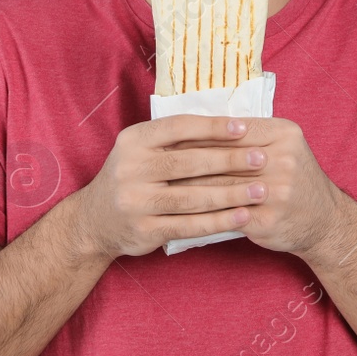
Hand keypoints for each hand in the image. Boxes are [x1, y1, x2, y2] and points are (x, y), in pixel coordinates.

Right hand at [73, 115, 269, 258]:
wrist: (94, 221)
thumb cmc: (131, 178)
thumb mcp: (140, 151)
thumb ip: (174, 140)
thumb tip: (228, 125)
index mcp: (133, 141)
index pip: (178, 127)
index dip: (212, 127)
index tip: (243, 128)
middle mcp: (131, 168)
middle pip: (190, 162)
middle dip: (230, 160)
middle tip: (262, 159)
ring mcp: (136, 201)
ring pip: (193, 197)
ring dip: (231, 194)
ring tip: (261, 191)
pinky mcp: (144, 230)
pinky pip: (189, 225)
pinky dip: (219, 221)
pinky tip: (242, 217)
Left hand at [172, 117, 344, 256]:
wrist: (325, 221)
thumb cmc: (295, 179)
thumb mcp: (284, 146)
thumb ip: (250, 135)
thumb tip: (200, 124)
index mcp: (283, 134)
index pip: (231, 129)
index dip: (197, 134)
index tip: (168, 137)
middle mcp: (282, 160)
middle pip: (222, 157)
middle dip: (185, 160)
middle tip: (156, 161)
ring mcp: (276, 192)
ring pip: (219, 185)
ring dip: (186, 186)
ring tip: (160, 185)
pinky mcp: (267, 220)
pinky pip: (224, 214)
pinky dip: (200, 213)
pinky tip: (178, 211)